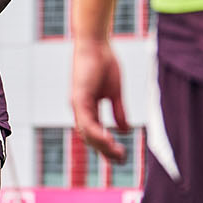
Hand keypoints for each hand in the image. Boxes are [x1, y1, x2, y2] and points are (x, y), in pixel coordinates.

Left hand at [70, 38, 129, 160]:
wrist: (96, 42)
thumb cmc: (104, 62)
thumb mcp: (115, 92)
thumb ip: (118, 111)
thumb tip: (125, 130)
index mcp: (87, 108)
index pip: (95, 134)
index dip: (107, 147)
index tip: (121, 156)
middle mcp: (79, 109)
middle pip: (91, 138)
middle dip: (106, 151)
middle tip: (122, 159)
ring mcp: (77, 105)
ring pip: (87, 134)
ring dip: (103, 146)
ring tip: (119, 154)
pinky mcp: (78, 98)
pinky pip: (86, 122)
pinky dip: (97, 133)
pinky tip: (110, 141)